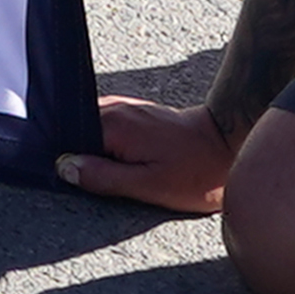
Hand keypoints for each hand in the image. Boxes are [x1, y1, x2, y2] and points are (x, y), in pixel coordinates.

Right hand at [57, 97, 234, 214]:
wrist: (231, 145)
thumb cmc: (196, 172)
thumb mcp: (148, 186)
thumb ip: (103, 177)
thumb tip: (63, 167)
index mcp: (112, 126)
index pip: (67, 139)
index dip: (63, 160)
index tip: (69, 180)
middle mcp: (115, 109)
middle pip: (75, 129)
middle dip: (75, 152)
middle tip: (91, 179)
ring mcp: (128, 107)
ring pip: (91, 125)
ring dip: (90, 146)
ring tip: (105, 171)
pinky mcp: (139, 112)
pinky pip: (107, 122)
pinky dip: (104, 139)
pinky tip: (115, 157)